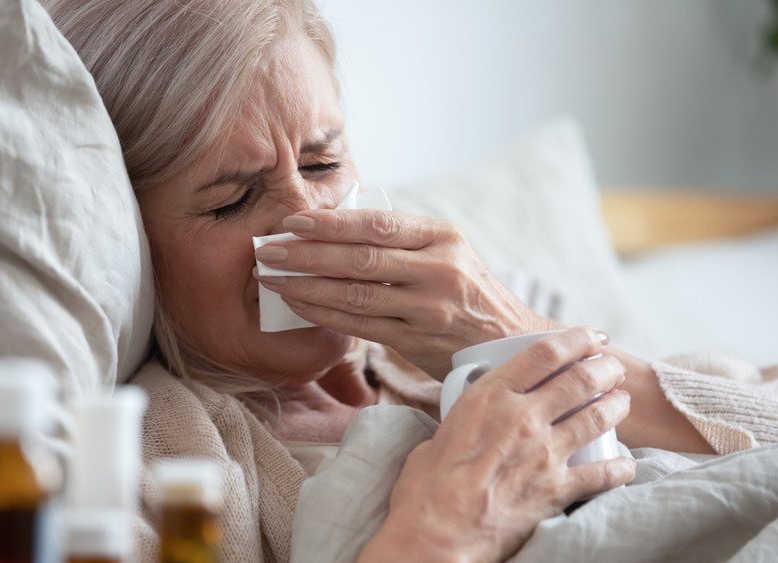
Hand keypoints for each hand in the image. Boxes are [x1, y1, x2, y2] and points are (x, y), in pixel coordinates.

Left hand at [254, 208, 557, 377]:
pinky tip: (299, 306)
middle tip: (269, 249)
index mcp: (443, 237)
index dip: (330, 222)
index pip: (377, 224)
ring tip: (272, 279)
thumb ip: (402, 239)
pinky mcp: (417, 342)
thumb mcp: (448, 251)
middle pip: (360, 258)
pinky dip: (325, 315)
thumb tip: (336, 222)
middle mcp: (438, 270)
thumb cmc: (467, 290)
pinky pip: (360, 326)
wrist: (508, 342)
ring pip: (356, 295)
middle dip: (307, 253)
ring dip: (307, 287)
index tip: (293, 220)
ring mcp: (428, 309)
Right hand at [359, 328, 634, 561]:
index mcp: (490, 397)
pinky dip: (620, 467)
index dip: (576, 338)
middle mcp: (522, 418)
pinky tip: (627, 464)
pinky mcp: (556, 490)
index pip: (544, 353)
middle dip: (604, 368)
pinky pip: (603, 474)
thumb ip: (466, 419)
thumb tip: (470, 422)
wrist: (436, 535)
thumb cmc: (425, 489)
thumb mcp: (440, 433)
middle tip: (612, 367)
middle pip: (579, 379)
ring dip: (616, 405)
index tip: (591, 336)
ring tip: (621, 401)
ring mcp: (544, 453)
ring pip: (596, 417)